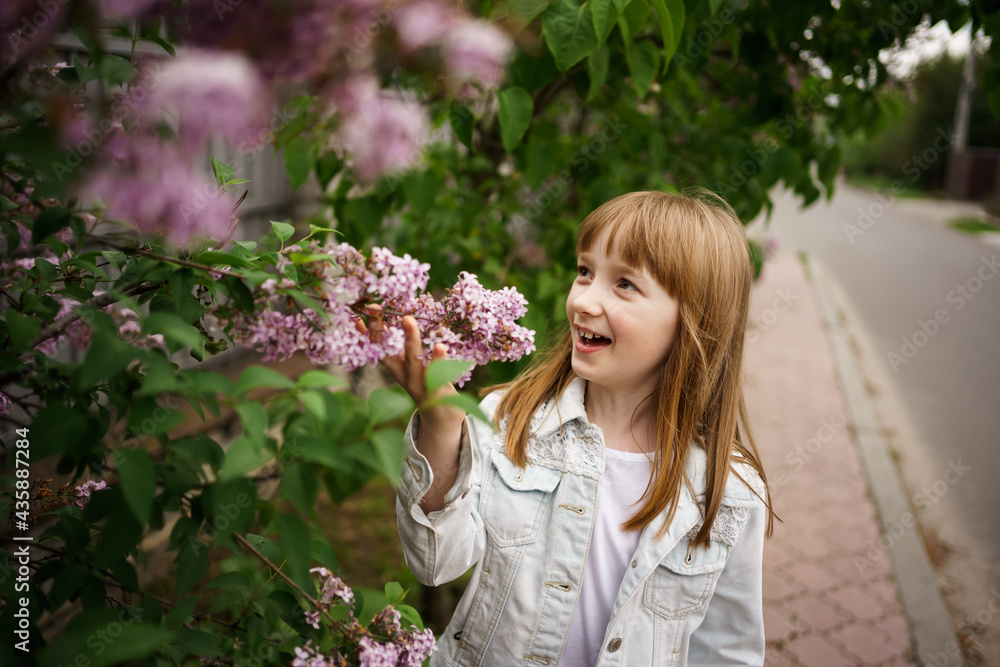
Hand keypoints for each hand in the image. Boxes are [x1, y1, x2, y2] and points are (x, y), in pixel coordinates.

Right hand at [355, 305, 464, 427]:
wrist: (440, 420)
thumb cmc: (426, 386)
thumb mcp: (412, 369)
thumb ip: (407, 349)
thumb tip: (402, 320)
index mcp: (399, 370)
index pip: (381, 350)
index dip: (371, 335)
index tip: (359, 317)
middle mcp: (407, 377)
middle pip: (397, 353)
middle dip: (389, 333)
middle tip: (393, 313)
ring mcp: (421, 386)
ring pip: (416, 364)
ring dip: (412, 342)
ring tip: (409, 321)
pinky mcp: (437, 393)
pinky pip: (438, 376)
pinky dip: (439, 361)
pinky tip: (440, 346)